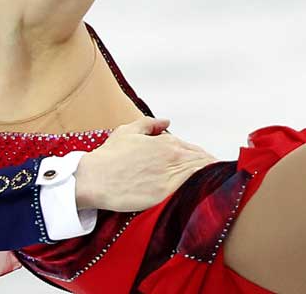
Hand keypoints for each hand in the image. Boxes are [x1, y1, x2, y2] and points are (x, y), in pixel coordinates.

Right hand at [74, 117, 216, 211]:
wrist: (96, 179)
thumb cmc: (108, 157)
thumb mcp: (126, 131)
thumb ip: (149, 124)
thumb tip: (165, 121)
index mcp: (165, 142)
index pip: (193, 150)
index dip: (201, 157)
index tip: (206, 162)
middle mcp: (172, 157)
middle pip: (202, 162)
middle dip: (210, 167)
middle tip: (217, 174)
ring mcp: (170, 176)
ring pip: (200, 174)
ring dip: (211, 177)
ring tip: (217, 183)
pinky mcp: (167, 193)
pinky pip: (191, 189)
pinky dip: (202, 188)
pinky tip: (206, 191)